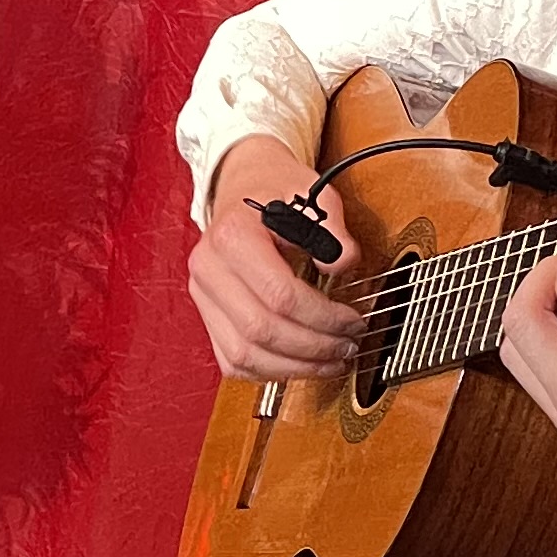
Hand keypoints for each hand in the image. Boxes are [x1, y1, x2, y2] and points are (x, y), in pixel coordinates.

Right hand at [190, 142, 366, 381]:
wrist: (243, 185)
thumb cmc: (277, 191)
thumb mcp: (314, 194)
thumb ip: (333, 229)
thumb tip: (343, 265)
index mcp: (233, 236)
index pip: (279, 295)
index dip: (323, 317)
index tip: (353, 321)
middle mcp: (208, 268)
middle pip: (260, 331)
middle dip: (312, 348)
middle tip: (347, 347)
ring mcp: (203, 295)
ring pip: (243, 355)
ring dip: (293, 368)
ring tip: (330, 362)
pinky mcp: (206, 314)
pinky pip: (232, 361)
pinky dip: (268, 372)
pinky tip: (300, 365)